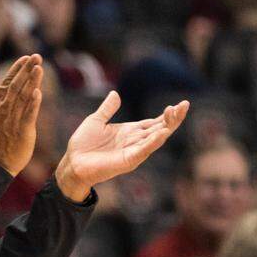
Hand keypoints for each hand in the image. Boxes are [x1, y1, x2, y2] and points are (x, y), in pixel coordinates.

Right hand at [0, 54, 43, 176]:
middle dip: (26, 71)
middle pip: (16, 86)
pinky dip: (33, 104)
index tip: (26, 57)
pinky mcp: (23, 131)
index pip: (7, 82)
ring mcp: (13, 120)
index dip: (17, 69)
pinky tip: (39, 92)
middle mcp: (4, 109)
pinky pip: (28, 115)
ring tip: (39, 68)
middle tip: (36, 56)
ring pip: (23, 98)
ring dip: (31, 82)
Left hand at [54, 92, 188, 200]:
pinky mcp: (128, 161)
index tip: (179, 104)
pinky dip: (153, 141)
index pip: (154, 123)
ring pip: (157, 138)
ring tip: (177, 113)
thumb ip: (107, 109)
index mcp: (130, 132)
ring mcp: (133, 151)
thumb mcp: (95, 121)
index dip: (167, 115)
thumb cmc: (82, 145)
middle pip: (160, 129)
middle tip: (184, 105)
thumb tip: (116, 94)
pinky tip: (162, 132)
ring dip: (168, 126)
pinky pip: (144, 150)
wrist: (72, 163)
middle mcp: (135, 141)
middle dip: (173, 118)